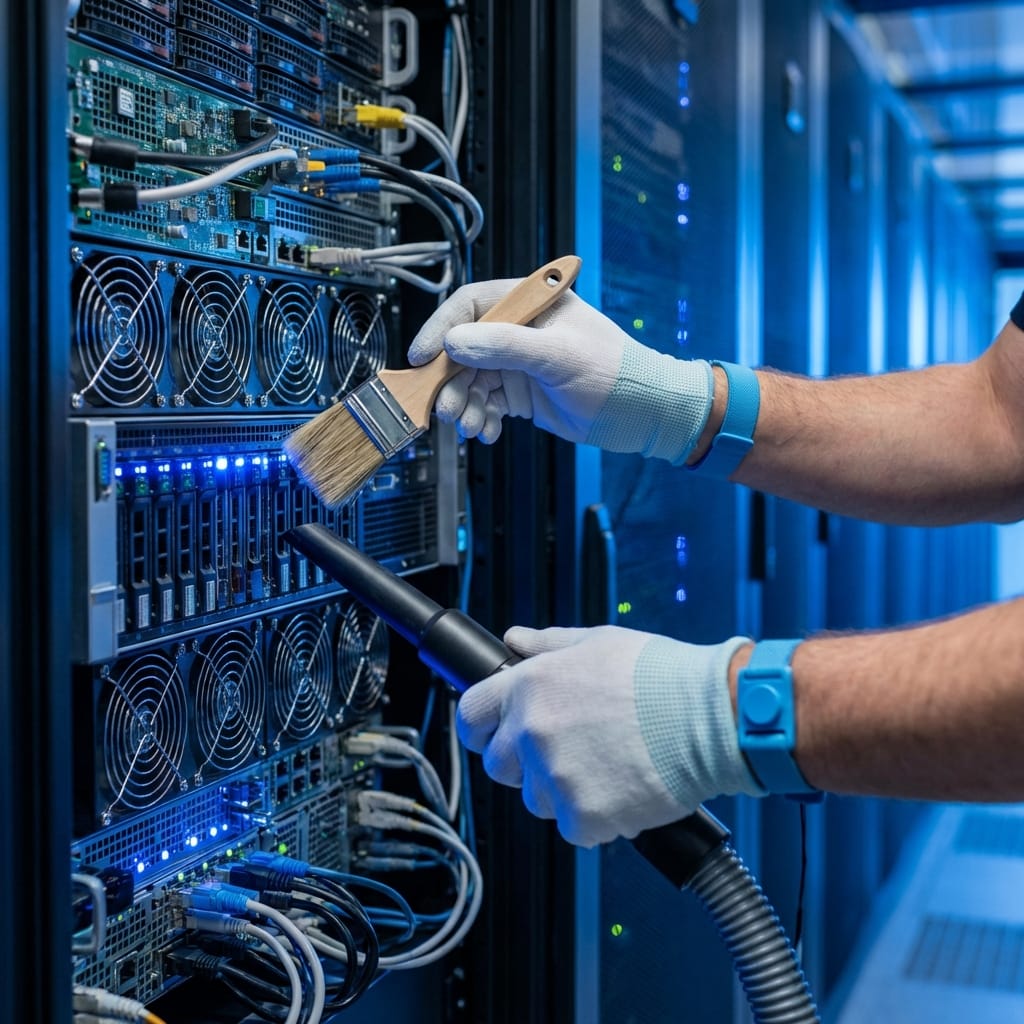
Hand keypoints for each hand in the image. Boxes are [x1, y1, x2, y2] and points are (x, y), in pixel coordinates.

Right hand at [408, 279, 713, 462]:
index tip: (422, 359)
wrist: (643, 414)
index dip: (440, 331)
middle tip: (448, 408)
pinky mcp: (521, 392)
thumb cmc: (615, 373)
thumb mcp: (557, 355)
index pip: (470, 306)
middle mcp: (518, 329)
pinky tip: (489, 431)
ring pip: (469, 380)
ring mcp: (518, 362)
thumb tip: (455, 342)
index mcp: (530, 303)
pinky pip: (485, 403)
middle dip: (451, 381)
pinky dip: (481, 419)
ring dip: (464, 405)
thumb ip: (504, 346)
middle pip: (462, 349)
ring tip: (472, 426)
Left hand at [456, 625, 762, 847]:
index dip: (482, 726)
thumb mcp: (597, 642)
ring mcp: (555, 778)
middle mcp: (532, 732)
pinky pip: (575, 827)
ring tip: (607, 765)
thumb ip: (547, 644)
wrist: (709, 717)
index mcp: (529, 686)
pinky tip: (624, 788)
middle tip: (567, 750)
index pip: (471, 714)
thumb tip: (514, 640)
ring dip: (563, 790)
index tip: (494, 733)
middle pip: (499, 765)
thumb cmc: (660, 676)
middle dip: (524, 762)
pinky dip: (597, 817)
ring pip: (538, 799)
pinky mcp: (583, 817)